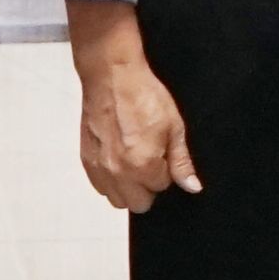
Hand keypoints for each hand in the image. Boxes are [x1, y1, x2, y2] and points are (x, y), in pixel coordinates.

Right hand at [74, 46, 199, 213]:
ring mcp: (99, 167)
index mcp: (143, 166)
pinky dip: (109, 179)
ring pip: (116, 199)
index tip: (161, 154)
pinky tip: (117, 157)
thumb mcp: (174, 127)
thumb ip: (181, 162)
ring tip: (132, 161)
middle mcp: (118, 172)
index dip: (164, 172)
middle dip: (147, 187)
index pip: (160, 188)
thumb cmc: (143, 95)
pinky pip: (99, 186)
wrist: (112, 76)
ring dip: (127, 187)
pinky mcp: (86, 159)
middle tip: (149, 162)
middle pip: (138, 204)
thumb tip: (192, 187)